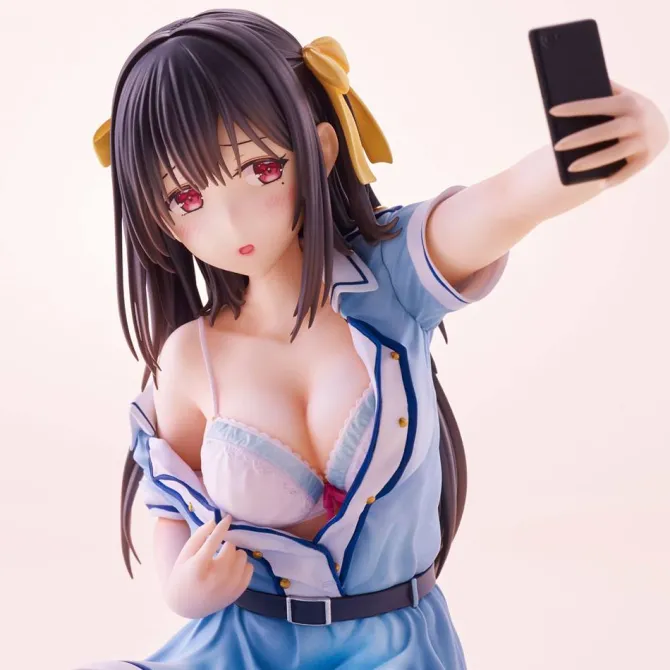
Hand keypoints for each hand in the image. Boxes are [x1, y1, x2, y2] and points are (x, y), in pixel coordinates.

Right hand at [164, 515, 252, 618]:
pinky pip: (250, 568)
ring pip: (242, 556)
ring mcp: (228, 587)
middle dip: (226, 544)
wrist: (186, 606)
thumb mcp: (185, 554)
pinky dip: (242, 565)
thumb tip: (215, 521)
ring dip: (235, 553)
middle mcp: (215, 579)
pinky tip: (232, 567)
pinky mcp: (237, 593)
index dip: (222, 527)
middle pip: (231, 548)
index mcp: (198, 567)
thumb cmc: (184, 575)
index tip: (228, 517)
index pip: (214, 541)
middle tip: (219, 549)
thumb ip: (199, 536)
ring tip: (225, 559)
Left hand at [550, 82, 668, 186]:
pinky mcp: (647, 158)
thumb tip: (574, 79)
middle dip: (580, 139)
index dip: (575, 108)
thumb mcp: (623, 95)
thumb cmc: (630, 110)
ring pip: (616, 153)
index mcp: (628, 102)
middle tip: (556, 146)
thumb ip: (605, 88)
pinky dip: (616, 178)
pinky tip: (600, 184)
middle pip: (605, 131)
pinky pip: (629, 171)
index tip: (552, 111)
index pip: (598, 104)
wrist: (661, 126)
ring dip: (593, 161)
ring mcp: (644, 140)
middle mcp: (638, 120)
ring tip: (570, 168)